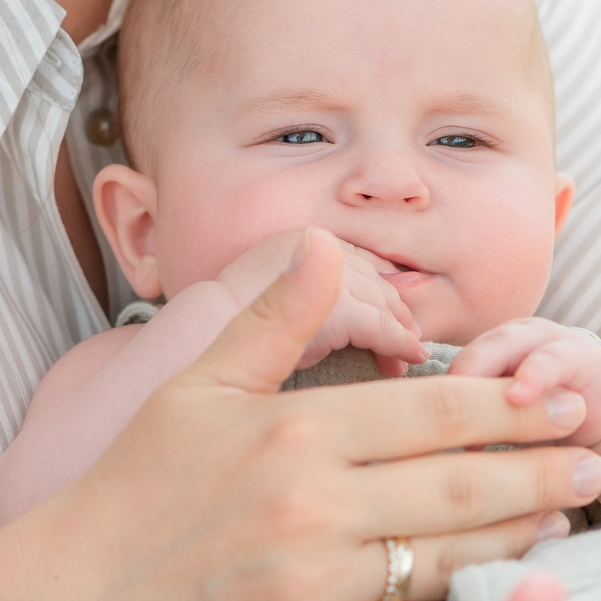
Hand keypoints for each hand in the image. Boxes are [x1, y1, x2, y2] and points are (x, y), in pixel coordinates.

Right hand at [0, 232, 600, 600]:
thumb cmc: (136, 488)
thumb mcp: (194, 386)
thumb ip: (272, 318)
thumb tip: (328, 244)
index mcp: (293, 433)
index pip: (433, 416)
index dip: (512, 409)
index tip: (565, 401)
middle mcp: (312, 510)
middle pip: (461, 488)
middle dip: (542, 473)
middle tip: (596, 461)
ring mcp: (315, 587)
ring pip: (449, 559)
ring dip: (518, 539)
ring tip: (564, 518)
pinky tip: (489, 583)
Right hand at [214, 230, 424, 370]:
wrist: (191, 348)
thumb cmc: (222, 335)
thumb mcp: (267, 303)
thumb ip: (306, 299)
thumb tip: (355, 314)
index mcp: (295, 240)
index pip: (353, 261)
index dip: (377, 292)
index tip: (392, 320)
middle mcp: (312, 245)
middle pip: (372, 279)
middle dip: (394, 314)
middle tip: (408, 344)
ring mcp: (322, 273)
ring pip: (380, 302)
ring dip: (400, 332)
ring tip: (407, 359)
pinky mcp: (331, 307)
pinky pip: (378, 326)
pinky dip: (398, 344)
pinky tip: (406, 360)